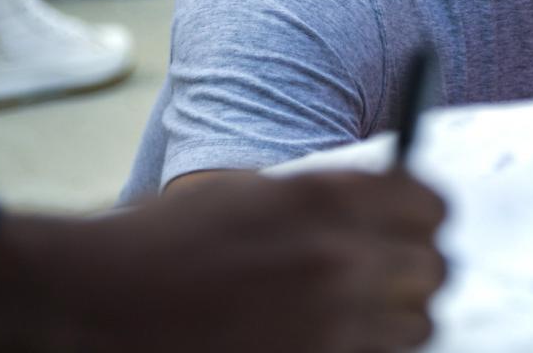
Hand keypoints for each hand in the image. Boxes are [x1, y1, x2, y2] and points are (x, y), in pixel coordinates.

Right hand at [0, 171, 447, 351]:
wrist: (99, 301)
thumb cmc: (169, 242)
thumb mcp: (258, 195)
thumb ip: (333, 202)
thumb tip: (397, 214)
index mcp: (327, 199)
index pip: (431, 205)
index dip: (427, 214)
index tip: (420, 224)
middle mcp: (340, 259)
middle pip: (434, 268)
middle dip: (416, 270)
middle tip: (390, 275)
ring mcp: (330, 325)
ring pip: (418, 325)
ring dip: (396, 319)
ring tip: (355, 314)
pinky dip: (365, 350)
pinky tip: (331, 339)